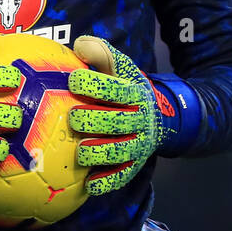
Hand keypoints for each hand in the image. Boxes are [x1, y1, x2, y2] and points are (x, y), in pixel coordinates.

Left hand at [68, 35, 166, 195]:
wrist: (158, 117)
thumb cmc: (125, 88)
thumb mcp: (120, 67)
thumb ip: (101, 54)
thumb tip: (79, 45)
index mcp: (135, 93)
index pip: (116, 88)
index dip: (94, 84)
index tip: (72, 79)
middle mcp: (140, 119)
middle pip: (118, 122)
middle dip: (95, 120)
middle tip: (73, 118)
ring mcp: (139, 144)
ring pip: (120, 151)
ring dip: (100, 153)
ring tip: (80, 152)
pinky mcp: (134, 165)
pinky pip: (122, 176)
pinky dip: (107, 182)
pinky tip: (89, 185)